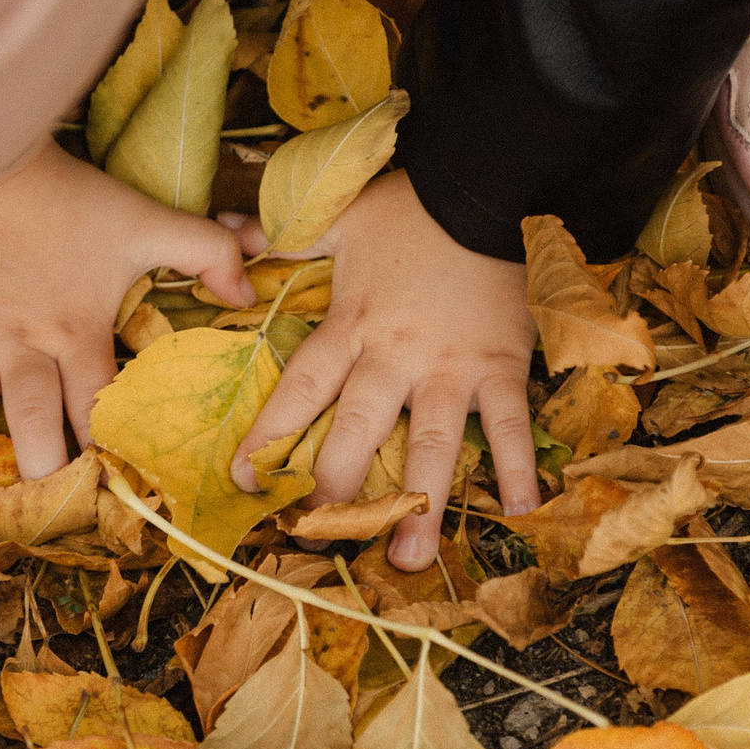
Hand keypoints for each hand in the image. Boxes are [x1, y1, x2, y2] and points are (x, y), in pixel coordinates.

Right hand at [0, 140, 249, 506]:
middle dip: (39, 477)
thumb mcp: (148, 221)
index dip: (109, 454)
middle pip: (34, 425)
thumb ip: (204, 252)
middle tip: (41, 522)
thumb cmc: (72, 200)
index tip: (116, 500)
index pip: (99, 405)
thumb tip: (251, 287)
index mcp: (80, 332)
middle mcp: (24, 347)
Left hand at [232, 171, 541, 570]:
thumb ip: (283, 237)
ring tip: (408, 559)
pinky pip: (510, 423)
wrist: (486, 189)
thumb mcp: (339, 216)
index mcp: (352, 326)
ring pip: (431, 444)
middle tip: (319, 536)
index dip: (270, 434)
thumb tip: (226, 235)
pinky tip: (523, 511)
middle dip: (335, 486)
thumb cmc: (410, 208)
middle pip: (358, 430)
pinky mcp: (500, 367)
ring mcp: (451, 368)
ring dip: (420, 503)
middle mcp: (395, 357)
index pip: (302, 389)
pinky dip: (519, 465)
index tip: (244, 478)